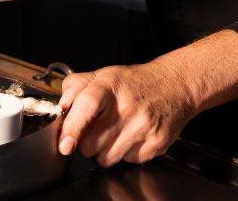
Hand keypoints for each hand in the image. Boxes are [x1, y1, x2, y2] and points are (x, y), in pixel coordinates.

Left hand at [57, 62, 198, 167]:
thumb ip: (76, 86)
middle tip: (95, 130)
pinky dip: (124, 154)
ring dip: (104, 151)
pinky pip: (127, 162)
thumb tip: (62, 106)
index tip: (65, 144)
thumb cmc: (135, 83)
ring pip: (106, 158)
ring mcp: (144, 127)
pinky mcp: (156, 144)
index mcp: (110, 86)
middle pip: (91, 144)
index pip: (87, 107)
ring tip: (114, 133)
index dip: (73, 128)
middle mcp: (128, 107)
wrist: (175, 85)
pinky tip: (131, 137)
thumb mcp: (103, 75)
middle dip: (86, 142)